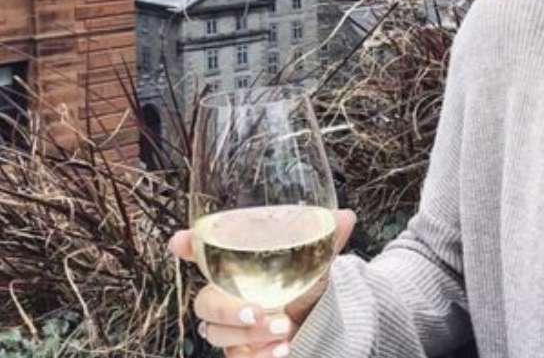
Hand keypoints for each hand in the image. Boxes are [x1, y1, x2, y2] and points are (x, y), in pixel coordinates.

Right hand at [168, 209, 356, 357]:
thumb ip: (327, 240)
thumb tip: (346, 216)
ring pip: (217, 334)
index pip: (202, 251)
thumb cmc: (305, 282)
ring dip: (250, 333)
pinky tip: (282, 350)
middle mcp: (226, 294)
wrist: (319, 320)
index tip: (179, 242)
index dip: (188, 245)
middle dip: (227, 309)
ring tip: (284, 328)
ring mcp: (230, 327)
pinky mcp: (240, 351)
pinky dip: (259, 355)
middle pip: (204, 302)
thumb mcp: (316, 261)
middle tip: (255, 310)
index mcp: (237, 264)